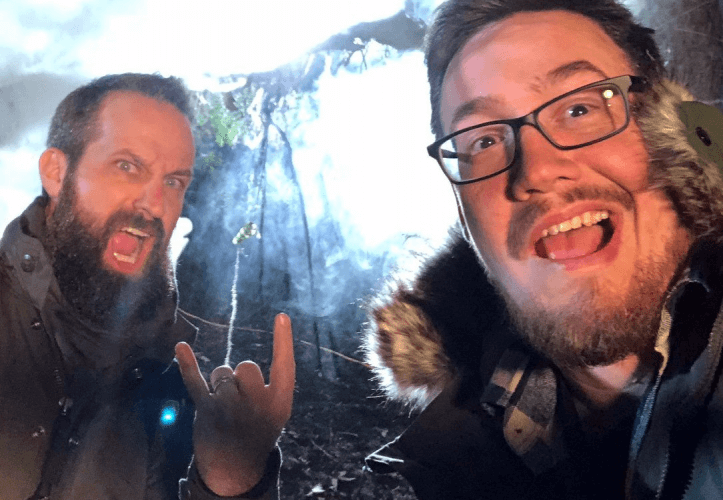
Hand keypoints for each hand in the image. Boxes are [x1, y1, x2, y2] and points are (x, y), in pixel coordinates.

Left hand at [175, 313, 294, 495]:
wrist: (235, 468)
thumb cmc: (258, 429)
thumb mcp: (275, 412)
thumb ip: (267, 386)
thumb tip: (239, 367)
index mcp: (279, 404)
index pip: (284, 365)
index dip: (283, 340)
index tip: (281, 316)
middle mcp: (256, 406)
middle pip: (246, 367)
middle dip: (241, 376)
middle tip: (243, 401)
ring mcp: (230, 409)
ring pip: (222, 372)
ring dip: (221, 384)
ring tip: (226, 409)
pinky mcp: (205, 411)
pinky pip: (195, 380)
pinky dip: (186, 364)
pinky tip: (180, 347)